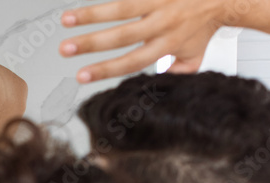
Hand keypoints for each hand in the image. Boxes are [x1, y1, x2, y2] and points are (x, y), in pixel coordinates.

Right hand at [60, 0, 231, 82]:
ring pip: (121, 8)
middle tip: (65, 49)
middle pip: (121, 36)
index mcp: (166, 44)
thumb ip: (173, 74)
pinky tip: (83, 3)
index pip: (131, 61)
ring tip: (65, 20)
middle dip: (90, 43)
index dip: (105, 69)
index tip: (80, 76)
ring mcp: (159, 2)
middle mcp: (161, 23)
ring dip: (90, 14)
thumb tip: (154, 87)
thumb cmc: (204, 26)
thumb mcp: (194, 57)